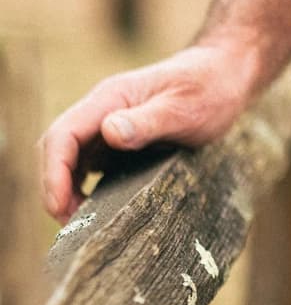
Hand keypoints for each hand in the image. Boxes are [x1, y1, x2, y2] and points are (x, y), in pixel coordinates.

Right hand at [39, 44, 257, 222]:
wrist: (222, 76)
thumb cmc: (207, 89)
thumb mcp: (182, 108)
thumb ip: (148, 121)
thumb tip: (109, 133)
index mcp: (109, 99)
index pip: (63, 134)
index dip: (54, 172)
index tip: (58, 206)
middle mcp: (102, 111)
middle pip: (60, 149)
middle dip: (56, 187)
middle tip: (70, 228)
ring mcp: (111, 125)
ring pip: (74, 159)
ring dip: (69, 189)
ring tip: (81, 225)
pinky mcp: (124, 140)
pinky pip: (95, 164)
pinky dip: (89, 186)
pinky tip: (98, 209)